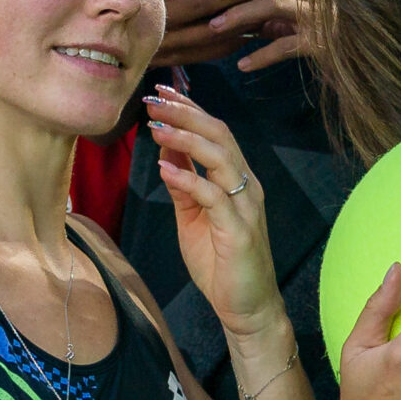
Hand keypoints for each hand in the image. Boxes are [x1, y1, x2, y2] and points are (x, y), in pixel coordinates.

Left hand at [144, 88, 286, 341]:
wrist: (247, 307)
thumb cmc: (220, 261)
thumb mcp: (194, 215)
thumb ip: (183, 182)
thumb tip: (165, 148)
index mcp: (236, 178)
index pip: (215, 132)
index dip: (189, 109)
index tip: (160, 92)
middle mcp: (245, 185)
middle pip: (219, 135)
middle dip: (185, 113)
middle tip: (153, 99)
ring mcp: (245, 206)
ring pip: (220, 157)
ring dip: (185, 138)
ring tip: (155, 126)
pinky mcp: (238, 230)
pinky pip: (214, 196)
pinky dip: (188, 179)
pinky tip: (164, 169)